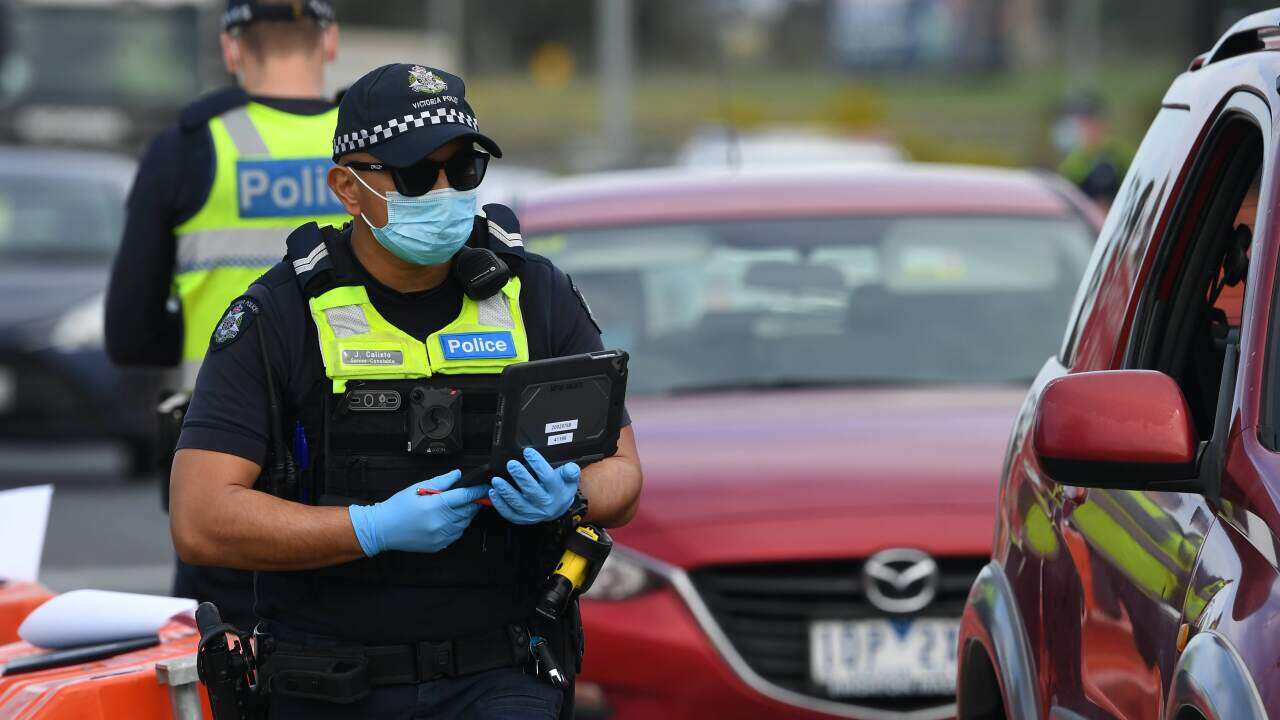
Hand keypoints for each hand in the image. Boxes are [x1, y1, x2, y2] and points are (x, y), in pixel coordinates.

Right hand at [348, 470, 488, 555]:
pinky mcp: (439, 545)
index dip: (478, 491)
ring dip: (466, 515)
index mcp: (436, 505)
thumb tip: (458, 474)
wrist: (383, 528)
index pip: (465, 496)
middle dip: (473, 503)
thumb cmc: (399, 506)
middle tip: (473, 496)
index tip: (485, 487)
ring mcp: (440, 536)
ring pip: (464, 524)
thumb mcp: (418, 488)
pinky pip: (456, 535)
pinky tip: (449, 520)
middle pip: (468, 511)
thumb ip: (441, 481)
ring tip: (458, 507)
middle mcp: (441, 522)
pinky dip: (457, 526)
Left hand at [489, 448, 579, 524]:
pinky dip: (500, 504)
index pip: (548, 478)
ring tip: (497, 480)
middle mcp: (546, 505)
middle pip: (532, 491)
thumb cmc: (561, 489)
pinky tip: (494, 493)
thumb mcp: (570, 480)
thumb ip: (570, 472)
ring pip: (518, 503)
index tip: (528, 452)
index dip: (538, 464)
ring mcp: (533, 513)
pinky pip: (510, 513)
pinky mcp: (522, 519)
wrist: (558, 509)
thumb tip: (571, 468)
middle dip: (521, 477)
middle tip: (511, 464)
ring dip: (506, 492)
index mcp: (558, 493)